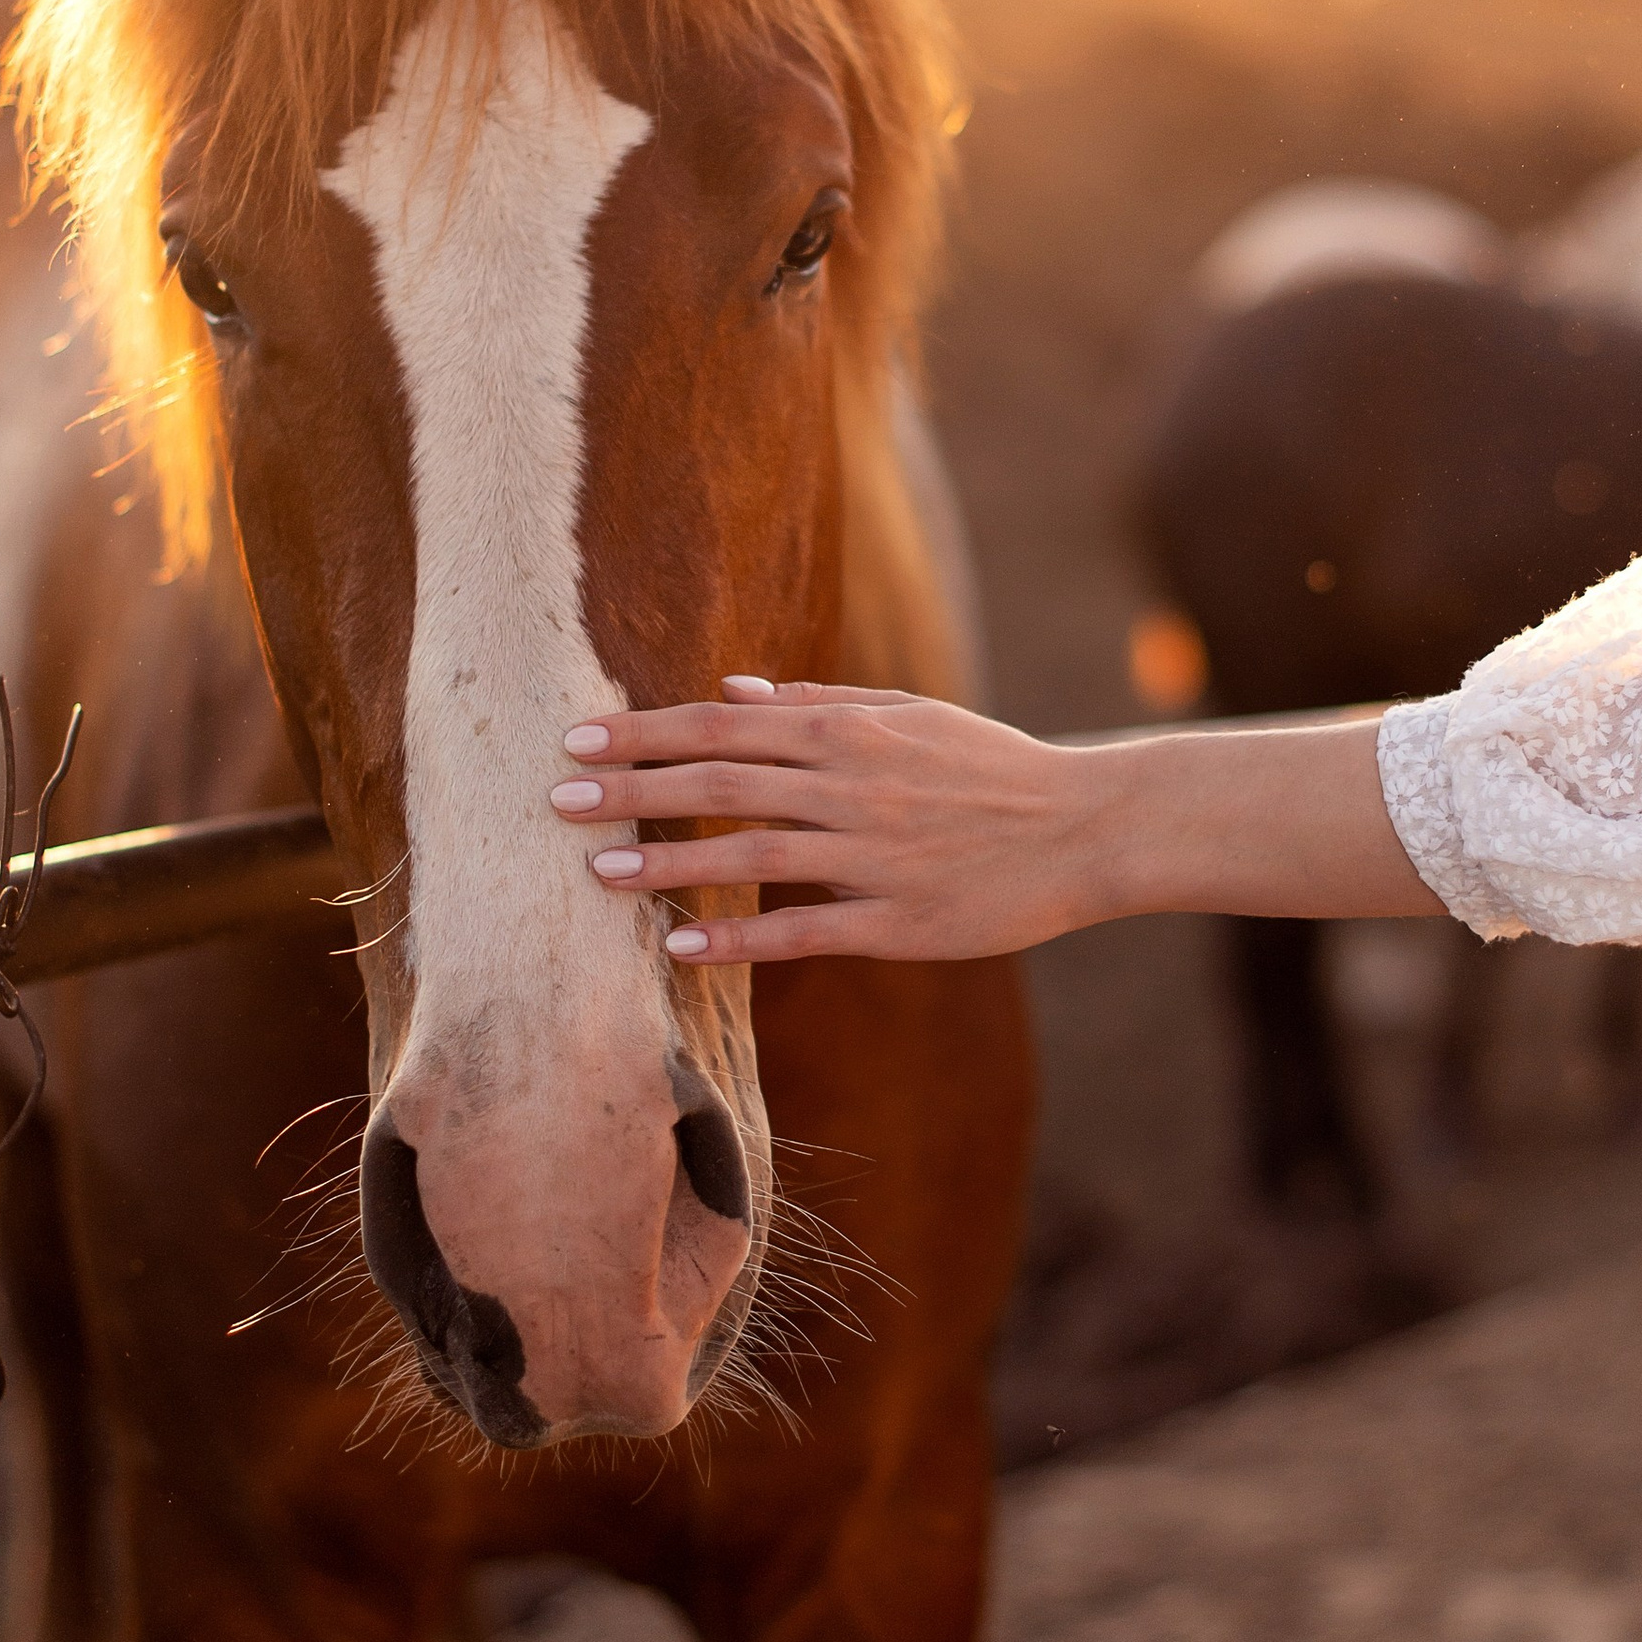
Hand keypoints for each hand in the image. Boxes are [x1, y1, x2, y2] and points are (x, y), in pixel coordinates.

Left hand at [547, 675, 1443, 967]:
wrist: (1084, 826)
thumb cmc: (989, 767)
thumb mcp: (909, 716)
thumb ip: (818, 704)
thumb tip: (731, 694)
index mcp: (850, 730)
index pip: (724, 726)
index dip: (646, 731)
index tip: (578, 739)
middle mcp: (852, 786)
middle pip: (720, 784)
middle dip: (633, 788)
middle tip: (557, 800)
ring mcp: (874, 856)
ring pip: (752, 855)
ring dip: (669, 863)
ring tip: (600, 873)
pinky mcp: (899, 921)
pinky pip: (805, 929)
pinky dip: (741, 937)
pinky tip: (682, 948)